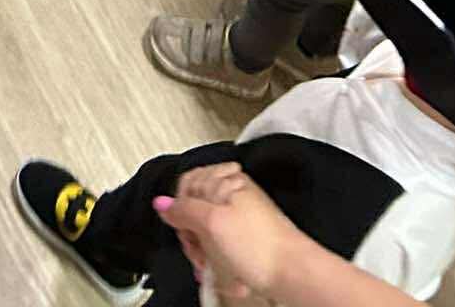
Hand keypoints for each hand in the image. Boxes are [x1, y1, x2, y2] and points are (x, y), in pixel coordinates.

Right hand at [153, 166, 303, 297]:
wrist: (293, 273)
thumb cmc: (260, 245)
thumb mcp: (211, 223)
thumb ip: (183, 209)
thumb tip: (161, 202)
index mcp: (224, 180)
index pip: (184, 185)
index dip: (180, 210)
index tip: (186, 228)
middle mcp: (233, 194)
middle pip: (194, 211)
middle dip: (193, 237)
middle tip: (202, 250)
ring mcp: (241, 217)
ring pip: (207, 234)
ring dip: (207, 254)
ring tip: (217, 266)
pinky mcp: (248, 239)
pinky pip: (222, 248)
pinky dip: (220, 262)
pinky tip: (227, 274)